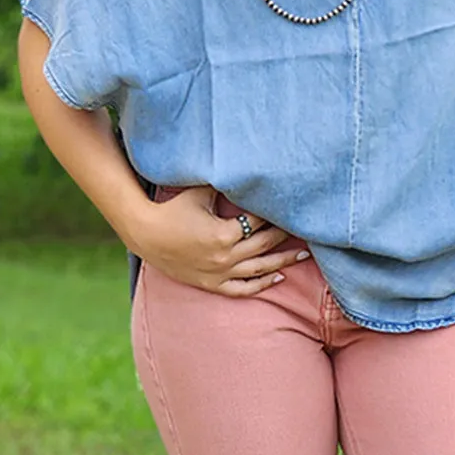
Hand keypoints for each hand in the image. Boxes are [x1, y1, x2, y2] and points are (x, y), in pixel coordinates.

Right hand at [132, 184, 307, 295]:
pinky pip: (242, 289)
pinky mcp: (212, 284)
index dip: (275, 212)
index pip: (258, 221)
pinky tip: (278, 277)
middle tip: (308, 228)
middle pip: (264, 245)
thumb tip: (244, 165)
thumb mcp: (200, 191)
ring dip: (283, 261)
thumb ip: (224, 182)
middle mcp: (224, 256)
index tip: (291, 205)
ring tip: (303, 255)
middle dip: (286, 235)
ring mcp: (219, 273)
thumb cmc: (173, 209)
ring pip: (259, 270)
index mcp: (223, 233)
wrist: (146, 235)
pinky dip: (261, 284)